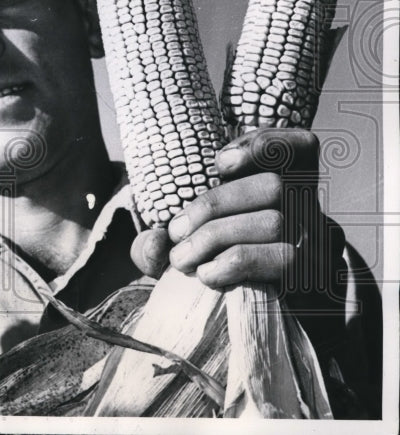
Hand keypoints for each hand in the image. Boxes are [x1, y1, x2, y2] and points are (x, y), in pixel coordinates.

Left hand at [130, 129, 343, 298]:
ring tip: (183, 260)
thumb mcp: (184, 251)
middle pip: (275, 185)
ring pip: (276, 221)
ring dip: (218, 237)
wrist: (268, 332)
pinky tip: (210, 275)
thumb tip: (152, 244)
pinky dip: (238, 262)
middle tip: (176, 232)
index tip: (219, 163)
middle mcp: (312, 213)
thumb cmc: (220, 275)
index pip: (302, 147)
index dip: (267, 143)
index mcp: (287, 190)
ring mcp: (322, 245)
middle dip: (214, 206)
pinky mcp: (320, 280)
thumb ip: (159, 243)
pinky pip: (284, 260)